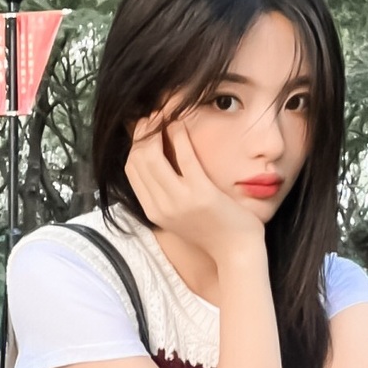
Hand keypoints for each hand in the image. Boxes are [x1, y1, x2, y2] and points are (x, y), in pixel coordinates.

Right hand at [125, 108, 264, 265]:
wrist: (237, 253)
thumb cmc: (213, 231)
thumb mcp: (181, 215)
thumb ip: (167, 193)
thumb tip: (161, 162)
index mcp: (153, 212)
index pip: (131, 169)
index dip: (135, 143)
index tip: (145, 128)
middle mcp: (161, 206)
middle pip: (137, 159)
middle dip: (142, 131)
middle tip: (153, 114)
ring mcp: (179, 201)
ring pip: (152, 155)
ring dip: (156, 128)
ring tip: (165, 114)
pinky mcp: (200, 194)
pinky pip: (184, 156)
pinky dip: (179, 135)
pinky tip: (182, 123)